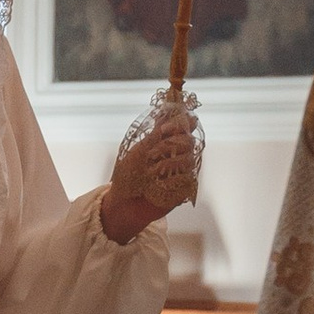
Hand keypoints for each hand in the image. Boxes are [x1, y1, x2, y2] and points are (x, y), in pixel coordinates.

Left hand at [100, 103, 198, 240]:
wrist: (123, 203)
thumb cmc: (129, 175)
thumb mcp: (139, 149)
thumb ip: (156, 132)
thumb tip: (169, 110)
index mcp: (167, 143)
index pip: (184, 126)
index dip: (180, 124)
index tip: (165, 129)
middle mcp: (178, 156)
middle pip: (189, 142)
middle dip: (170, 145)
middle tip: (151, 154)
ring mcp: (182, 173)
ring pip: (189, 160)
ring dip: (168, 164)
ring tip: (150, 173)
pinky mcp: (184, 190)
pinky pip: (187, 180)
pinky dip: (170, 182)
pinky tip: (157, 186)